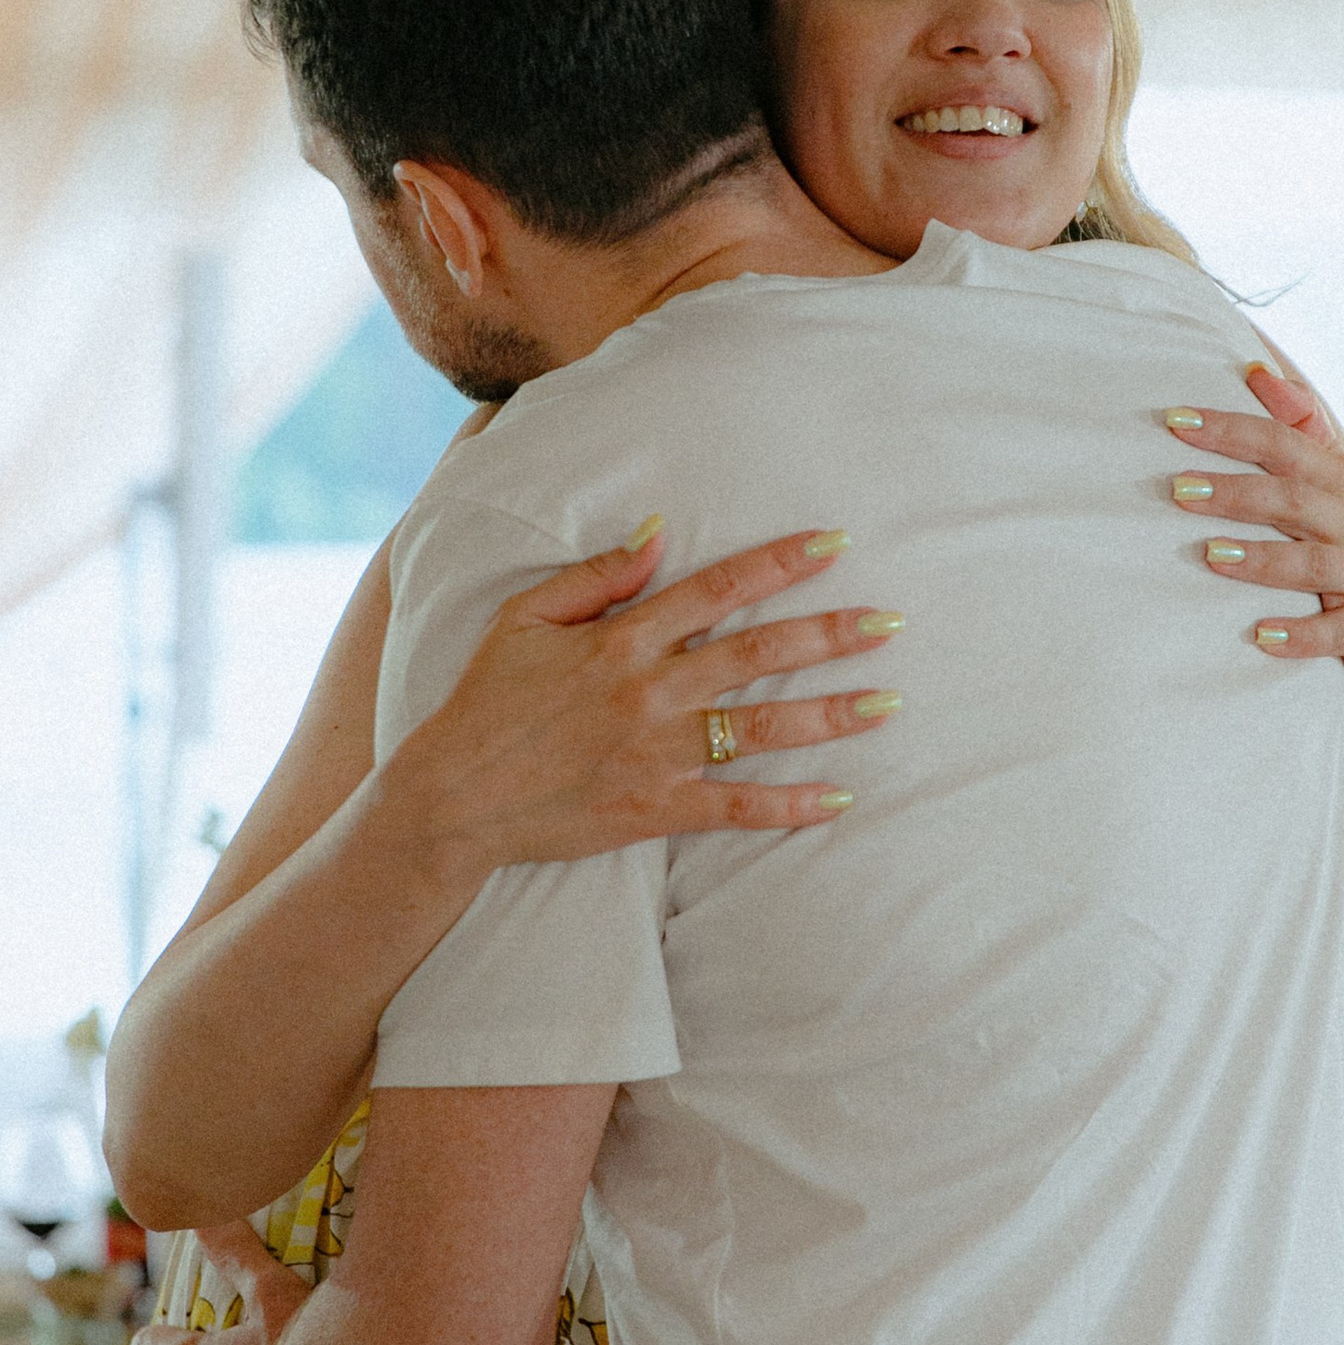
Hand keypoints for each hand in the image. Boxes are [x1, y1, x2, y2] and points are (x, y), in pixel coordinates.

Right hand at [394, 525, 902, 868]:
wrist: (453, 798)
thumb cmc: (485, 702)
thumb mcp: (524, 618)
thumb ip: (596, 576)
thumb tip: (659, 535)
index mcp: (622, 640)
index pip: (717, 588)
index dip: (780, 562)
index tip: (834, 542)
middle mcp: (650, 692)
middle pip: (759, 654)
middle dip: (831, 634)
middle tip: (890, 621)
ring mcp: (658, 754)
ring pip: (762, 729)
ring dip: (831, 715)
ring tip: (889, 702)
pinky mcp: (657, 809)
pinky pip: (737, 808)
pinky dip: (790, 806)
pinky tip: (840, 799)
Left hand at [1163, 363, 1343, 674]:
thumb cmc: (1343, 533)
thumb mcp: (1328, 475)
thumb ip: (1297, 422)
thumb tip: (1255, 369)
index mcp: (1339, 478)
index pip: (1282, 444)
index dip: (1231, 430)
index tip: (1176, 421)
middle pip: (1294, 500)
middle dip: (1236, 493)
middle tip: (1178, 489)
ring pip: (1313, 565)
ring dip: (1261, 560)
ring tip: (1210, 555)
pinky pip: (1334, 633)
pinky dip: (1299, 634)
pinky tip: (1260, 636)